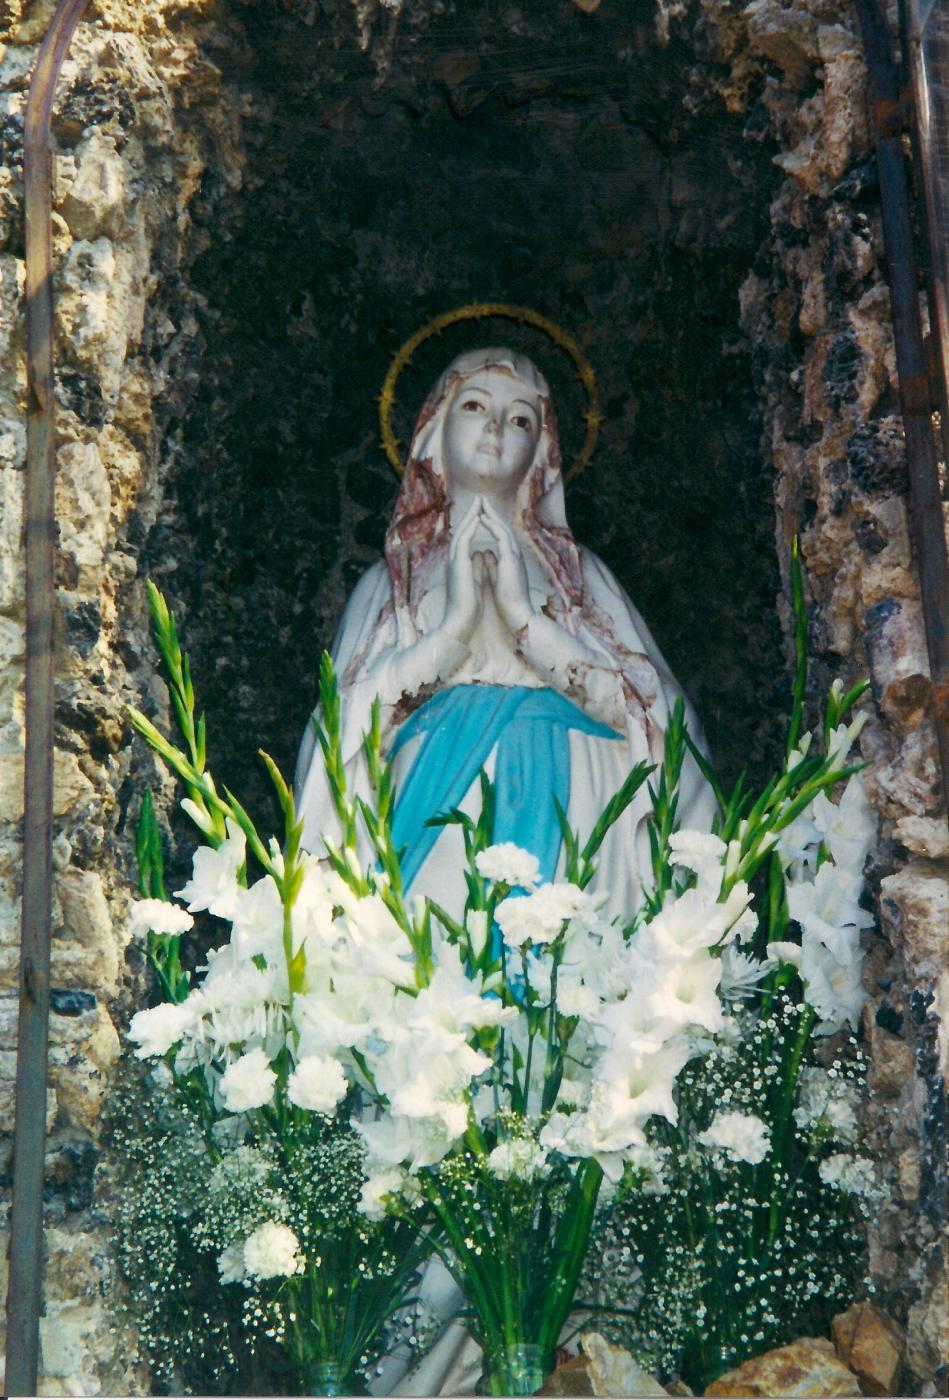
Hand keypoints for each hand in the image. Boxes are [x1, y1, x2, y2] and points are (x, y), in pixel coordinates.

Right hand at [442, 499, 486, 644]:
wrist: (460, 622)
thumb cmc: (468, 607)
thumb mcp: (476, 581)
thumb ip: (477, 566)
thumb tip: (481, 554)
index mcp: (460, 565)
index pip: (467, 539)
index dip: (474, 525)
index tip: (482, 512)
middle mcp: (455, 561)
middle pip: (462, 531)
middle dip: (471, 515)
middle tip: (479, 499)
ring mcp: (454, 562)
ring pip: (461, 533)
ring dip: (470, 516)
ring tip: (478, 503)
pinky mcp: (458, 566)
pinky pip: (463, 542)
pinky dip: (470, 529)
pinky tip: (477, 518)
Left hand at [478, 499, 533, 633]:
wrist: (518, 614)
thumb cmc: (508, 601)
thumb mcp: (497, 578)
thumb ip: (492, 564)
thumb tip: (485, 553)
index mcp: (510, 559)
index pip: (500, 536)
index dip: (490, 523)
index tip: (480, 513)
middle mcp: (514, 554)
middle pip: (502, 528)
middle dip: (491, 513)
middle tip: (481, 500)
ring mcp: (515, 556)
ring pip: (503, 528)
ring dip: (491, 514)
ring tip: (480, 503)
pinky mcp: (512, 560)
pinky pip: (502, 537)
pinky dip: (492, 526)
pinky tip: (482, 518)